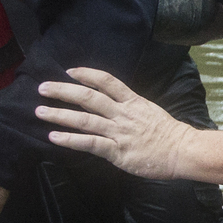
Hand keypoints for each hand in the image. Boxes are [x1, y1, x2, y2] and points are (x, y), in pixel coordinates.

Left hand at [37, 69, 199, 179]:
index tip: (69, 71)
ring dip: (59, 114)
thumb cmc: (168, 134)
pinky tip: (54, 137)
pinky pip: (89, 143)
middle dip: (63, 91)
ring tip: (39, 111)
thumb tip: (110, 105)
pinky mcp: (117, 152)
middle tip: (42, 88)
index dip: (86, 74)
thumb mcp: (149, 111)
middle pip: (88, 97)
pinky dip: (70, 140)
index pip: (106, 81)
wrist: (183, 151)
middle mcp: (122, 114)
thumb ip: (129, 108)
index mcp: (132, 102)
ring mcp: (119, 132)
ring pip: (84, 119)